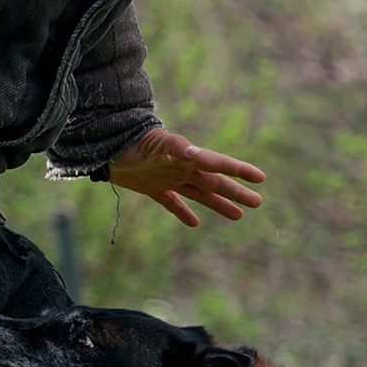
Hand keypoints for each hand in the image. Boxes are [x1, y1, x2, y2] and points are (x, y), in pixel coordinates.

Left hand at [108, 128, 266, 226]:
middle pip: (215, 182)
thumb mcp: (159, 144)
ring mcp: (168, 179)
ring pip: (200, 194)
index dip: (240, 171)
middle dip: (236, 192)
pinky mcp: (152, 188)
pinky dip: (183, 212)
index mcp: (189, 158)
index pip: (219, 165)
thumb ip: (179, 148)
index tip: (260, 178)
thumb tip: (198, 153)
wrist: (106, 146)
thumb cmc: (134, 143)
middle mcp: (182, 168)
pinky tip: (194, 223)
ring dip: (218, 204)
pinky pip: (172, 202)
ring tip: (238, 215)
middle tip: (258, 202)